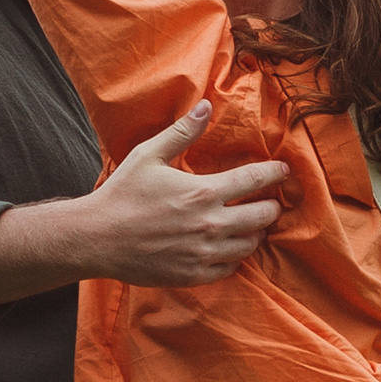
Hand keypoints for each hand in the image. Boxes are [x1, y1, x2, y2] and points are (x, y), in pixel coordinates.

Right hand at [82, 106, 289, 285]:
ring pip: (250, 245)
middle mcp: (209, 224)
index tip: (284, 171)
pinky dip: (235, 258)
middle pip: (262, 217)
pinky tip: (228, 248)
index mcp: (202, 192)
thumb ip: (182, 132)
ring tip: (250, 225)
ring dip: (255, 233)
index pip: (254, 181)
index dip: (274, 173)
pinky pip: (230, 268)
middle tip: (270, 202)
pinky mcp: (193, 275)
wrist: (96, 238)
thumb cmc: (121, 194)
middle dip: (271, 207)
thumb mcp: (149, 155)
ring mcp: (203, 253)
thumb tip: (206, 106)